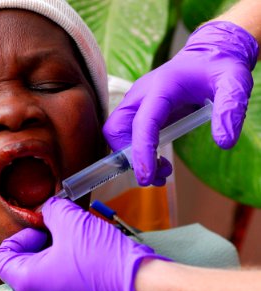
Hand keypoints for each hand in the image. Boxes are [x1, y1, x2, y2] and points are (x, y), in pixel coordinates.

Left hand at [0, 197, 168, 290]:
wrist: (141, 284)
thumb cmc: (105, 261)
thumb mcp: (72, 222)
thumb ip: (52, 209)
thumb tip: (49, 209)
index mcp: (28, 281)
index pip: (3, 257)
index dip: (20, 235)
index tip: (41, 226)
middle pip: (25, 261)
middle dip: (42, 238)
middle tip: (61, 226)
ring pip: (46, 267)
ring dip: (58, 246)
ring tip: (78, 235)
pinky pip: (63, 276)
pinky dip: (70, 258)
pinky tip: (88, 247)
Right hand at [103, 21, 258, 185]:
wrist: (208, 53)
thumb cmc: (219, 66)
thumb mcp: (234, 83)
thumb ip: (230, 109)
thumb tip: (224, 143)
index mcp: (162, 86)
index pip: (142, 123)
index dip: (140, 151)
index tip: (146, 177)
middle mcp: (142, 93)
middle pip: (115, 128)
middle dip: (128, 155)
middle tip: (154, 175)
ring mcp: (138, 101)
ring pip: (117, 133)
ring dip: (132, 156)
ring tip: (162, 170)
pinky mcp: (140, 109)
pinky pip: (127, 133)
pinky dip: (137, 150)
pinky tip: (159, 160)